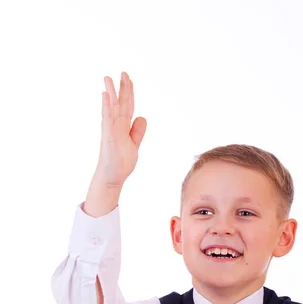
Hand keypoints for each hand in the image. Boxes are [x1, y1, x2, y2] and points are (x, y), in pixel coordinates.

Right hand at [95, 72, 146, 186]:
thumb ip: (137, 131)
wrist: (113, 177)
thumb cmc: (121, 162)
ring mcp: (111, 130)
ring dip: (110, 93)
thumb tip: (142, 116)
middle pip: (121, 103)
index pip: (128, 107)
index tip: (130, 80)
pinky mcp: (108, 136)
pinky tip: (105, 95)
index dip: (129, 94)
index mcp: (123, 127)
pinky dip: (106, 106)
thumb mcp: (134, 144)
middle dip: (123, 88)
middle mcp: (116, 126)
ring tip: (108, 78)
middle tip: (124, 72)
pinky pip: (107, 118)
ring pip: (112, 108)